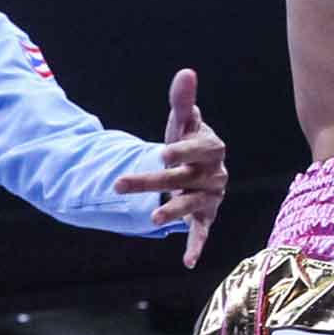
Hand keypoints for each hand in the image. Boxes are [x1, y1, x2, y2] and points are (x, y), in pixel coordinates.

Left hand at [112, 68, 225, 267]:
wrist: (198, 166)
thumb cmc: (189, 141)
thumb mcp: (184, 121)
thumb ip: (183, 100)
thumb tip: (186, 72)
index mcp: (212, 148)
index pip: (198, 150)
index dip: (182, 151)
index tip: (161, 153)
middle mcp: (215, 174)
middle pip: (181, 178)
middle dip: (151, 181)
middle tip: (118, 183)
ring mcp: (211, 197)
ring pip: (190, 205)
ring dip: (173, 212)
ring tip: (153, 219)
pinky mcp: (205, 216)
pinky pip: (202, 232)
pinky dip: (196, 246)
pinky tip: (187, 262)